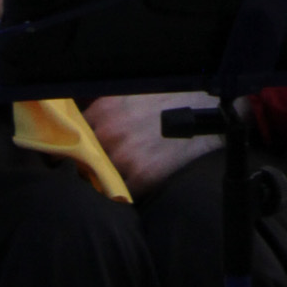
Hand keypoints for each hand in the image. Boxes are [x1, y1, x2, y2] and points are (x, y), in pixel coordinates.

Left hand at [83, 90, 227, 196]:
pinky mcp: (142, 177)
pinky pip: (123, 194)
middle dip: (93, 164)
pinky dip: (127, 194)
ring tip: (122, 178)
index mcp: (105, 109)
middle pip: (86, 159)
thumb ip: (110, 106)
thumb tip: (89, 120)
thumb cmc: (174, 98)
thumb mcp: (135, 92)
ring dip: (109, 180)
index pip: (77, 134)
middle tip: (102, 168)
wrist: (209, 111)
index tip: (84, 152)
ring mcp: (124, 156)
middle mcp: (110, 132)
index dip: (81, 144)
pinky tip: (137, 188)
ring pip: (102, 178)